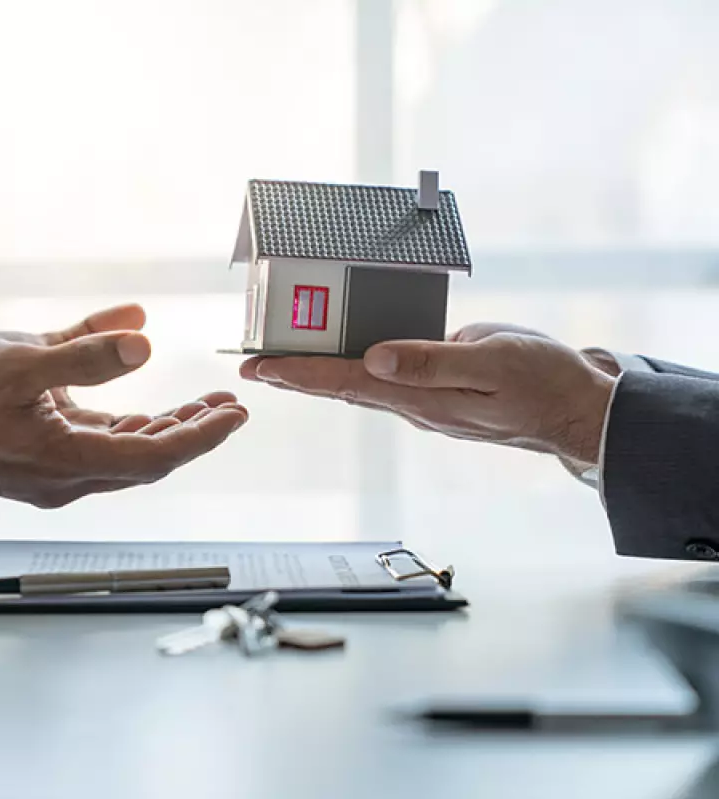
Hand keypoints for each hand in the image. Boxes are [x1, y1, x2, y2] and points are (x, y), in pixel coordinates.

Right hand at [0, 304, 248, 506]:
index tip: (236, 414)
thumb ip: (83, 351)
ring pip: (124, 455)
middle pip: (147, 459)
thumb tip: (143, 340)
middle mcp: (64, 477)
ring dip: (163, 430)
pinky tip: (141, 399)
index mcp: (64, 460)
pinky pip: (95, 444)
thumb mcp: (16, 359)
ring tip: (202, 405)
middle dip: (192, 432)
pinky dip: (125, 425)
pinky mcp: (38, 459)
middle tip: (230, 406)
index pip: (154, 455)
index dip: (201, 435)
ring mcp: (51, 472)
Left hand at [241, 322, 615, 465]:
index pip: (345, 382)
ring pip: (359, 385)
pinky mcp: (437, 393)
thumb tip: (374, 359)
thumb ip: (433, 361)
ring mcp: (424, 402)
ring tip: (277, 360)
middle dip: (293, 375)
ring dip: (317, 373)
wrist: (579, 411)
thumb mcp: (493, 363)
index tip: (258, 367)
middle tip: (248, 365)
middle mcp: (414, 404)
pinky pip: (384, 380)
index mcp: (422, 397)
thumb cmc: (544, 382)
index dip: (298, 373)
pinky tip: (339, 358)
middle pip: (340, 387)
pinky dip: (352, 368)